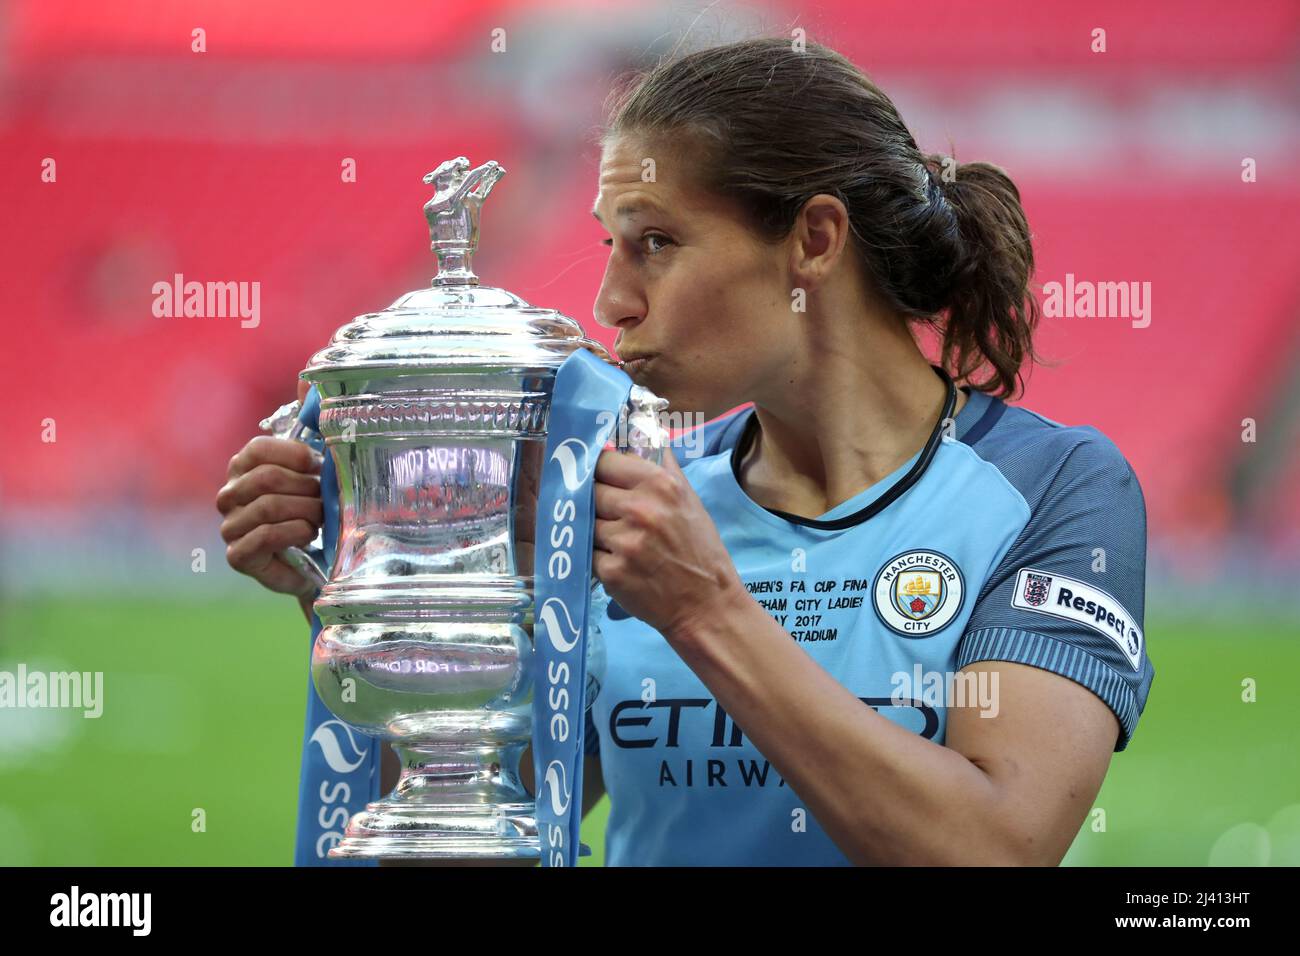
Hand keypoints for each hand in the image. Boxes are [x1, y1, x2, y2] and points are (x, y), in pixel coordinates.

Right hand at [216, 377, 322, 597]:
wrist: (323, 560)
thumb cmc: (317, 507)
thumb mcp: (319, 464)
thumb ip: (312, 420)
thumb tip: (310, 379)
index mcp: (244, 466)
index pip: (259, 450)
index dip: (295, 457)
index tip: (319, 467)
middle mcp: (229, 494)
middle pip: (267, 480)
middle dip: (306, 490)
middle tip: (325, 500)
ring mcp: (230, 526)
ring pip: (269, 508)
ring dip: (306, 514)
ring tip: (320, 520)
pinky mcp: (238, 557)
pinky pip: (264, 538)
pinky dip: (295, 535)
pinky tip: (308, 537)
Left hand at [592, 446, 744, 639]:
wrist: (707, 605)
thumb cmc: (701, 552)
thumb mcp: (690, 502)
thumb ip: (665, 469)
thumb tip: (647, 437)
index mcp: (660, 485)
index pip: (605, 462)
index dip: (598, 470)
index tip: (598, 477)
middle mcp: (640, 509)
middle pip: (590, 491)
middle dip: (595, 502)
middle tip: (610, 515)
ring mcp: (623, 541)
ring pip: (585, 523)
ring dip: (595, 531)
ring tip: (618, 542)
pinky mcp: (611, 571)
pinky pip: (587, 553)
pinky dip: (597, 558)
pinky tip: (618, 563)